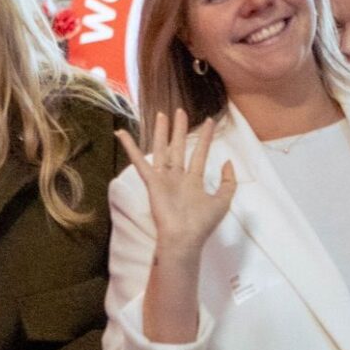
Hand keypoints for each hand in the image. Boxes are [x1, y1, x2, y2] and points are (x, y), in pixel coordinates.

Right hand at [116, 110, 236, 256]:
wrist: (184, 238)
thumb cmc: (202, 224)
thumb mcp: (223, 201)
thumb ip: (227, 181)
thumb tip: (227, 162)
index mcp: (193, 181)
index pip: (200, 153)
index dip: (205, 137)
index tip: (209, 121)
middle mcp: (177, 178)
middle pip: (178, 147)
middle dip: (180, 130)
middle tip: (180, 112)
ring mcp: (163, 179)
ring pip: (161, 150)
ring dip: (161, 132)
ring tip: (161, 114)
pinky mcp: (151, 182)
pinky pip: (139, 162)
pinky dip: (130, 148)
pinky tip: (122, 134)